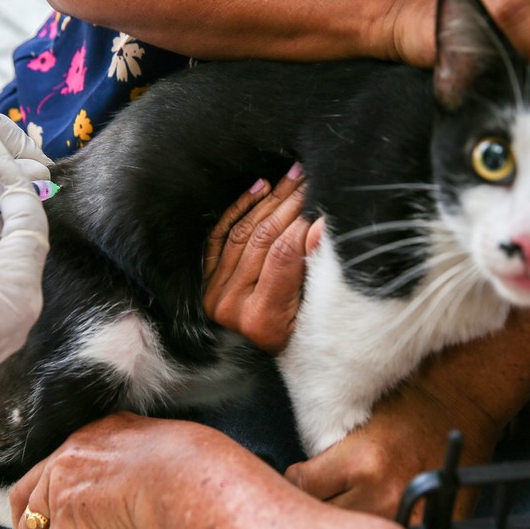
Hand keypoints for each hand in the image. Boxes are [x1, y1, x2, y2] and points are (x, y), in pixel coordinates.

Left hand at [10, 413, 189, 528]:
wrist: (187, 477)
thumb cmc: (188, 468)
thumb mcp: (152, 455)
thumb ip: (130, 470)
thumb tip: (130, 500)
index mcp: (94, 434)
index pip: (57, 467)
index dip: (64, 500)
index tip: (91, 520)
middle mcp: (70, 454)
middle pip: (26, 497)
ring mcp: (62, 485)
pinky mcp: (65, 518)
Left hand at [202, 164, 323, 353]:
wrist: (280, 350)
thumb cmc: (309, 331)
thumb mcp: (319, 307)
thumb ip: (317, 267)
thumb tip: (321, 223)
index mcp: (261, 318)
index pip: (283, 255)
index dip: (303, 223)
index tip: (321, 200)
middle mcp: (230, 306)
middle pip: (262, 240)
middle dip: (288, 204)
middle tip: (308, 179)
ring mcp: (214, 293)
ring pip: (243, 233)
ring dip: (269, 201)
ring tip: (291, 178)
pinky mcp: (208, 281)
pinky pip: (221, 236)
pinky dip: (239, 210)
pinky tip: (259, 188)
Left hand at [284, 373, 501, 520]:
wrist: (461, 402)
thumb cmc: (410, 403)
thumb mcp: (358, 417)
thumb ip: (328, 452)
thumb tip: (297, 477)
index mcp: (360, 462)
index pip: (302, 487)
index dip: (299, 481)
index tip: (304, 477)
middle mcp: (381, 493)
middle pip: (326, 515)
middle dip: (321, 503)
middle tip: (326, 490)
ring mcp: (407, 514)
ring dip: (349, 520)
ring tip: (354, 500)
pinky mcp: (431, 526)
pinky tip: (381, 520)